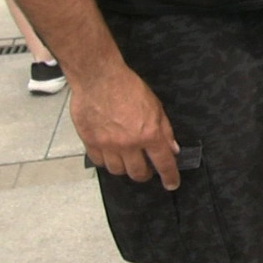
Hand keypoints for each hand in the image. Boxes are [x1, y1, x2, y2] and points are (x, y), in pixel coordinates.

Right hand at [69, 64, 180, 188]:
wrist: (98, 77)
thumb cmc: (129, 88)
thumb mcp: (156, 107)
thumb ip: (165, 131)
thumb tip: (172, 149)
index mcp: (149, 134)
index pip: (164, 163)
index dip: (170, 177)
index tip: (172, 184)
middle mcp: (129, 144)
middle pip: (138, 173)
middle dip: (145, 174)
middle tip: (146, 168)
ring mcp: (107, 144)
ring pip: (118, 170)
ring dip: (125, 168)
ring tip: (127, 159)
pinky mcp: (89, 141)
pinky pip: (99, 162)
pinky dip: (106, 161)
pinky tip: (110, 153)